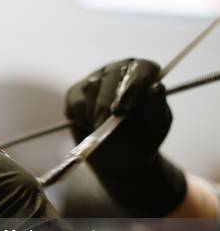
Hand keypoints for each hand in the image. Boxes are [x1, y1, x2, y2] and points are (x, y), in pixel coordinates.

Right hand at [65, 58, 185, 216]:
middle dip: (108, 101)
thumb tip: (157, 86)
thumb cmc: (141, 145)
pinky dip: (77, 113)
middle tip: (108, 123)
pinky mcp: (77, 95)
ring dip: (93, 110)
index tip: (124, 108)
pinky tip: (86, 124)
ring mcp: (96, 81)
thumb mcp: (154, 130)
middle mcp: (120, 74)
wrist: (119, 162)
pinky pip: (73, 98)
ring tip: (100, 128)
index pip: (140, 68)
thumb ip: (155, 108)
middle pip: (112, 73)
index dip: (132, 85)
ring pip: (90, 86)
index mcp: (145, 78)